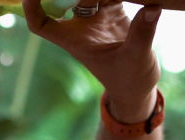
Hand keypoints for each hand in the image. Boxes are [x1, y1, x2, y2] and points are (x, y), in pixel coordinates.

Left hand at [22, 0, 160, 121]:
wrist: (139, 86)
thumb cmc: (130, 80)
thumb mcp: (136, 59)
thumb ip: (142, 34)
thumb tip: (152, 7)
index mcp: (75, 40)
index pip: (42, 24)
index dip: (32, 8)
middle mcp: (81, 25)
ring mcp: (96, 16)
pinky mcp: (113, 9)